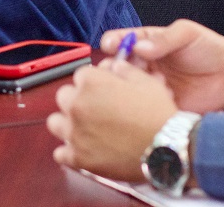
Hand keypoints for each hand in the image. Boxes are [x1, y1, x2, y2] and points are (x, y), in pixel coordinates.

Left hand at [47, 61, 177, 180]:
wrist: (168, 150)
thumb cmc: (158, 113)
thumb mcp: (144, 80)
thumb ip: (122, 68)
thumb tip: (112, 65)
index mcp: (90, 81)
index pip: (80, 75)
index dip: (93, 83)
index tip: (103, 92)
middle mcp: (77, 104)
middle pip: (64, 96)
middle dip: (78, 100)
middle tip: (96, 111)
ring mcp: (75, 132)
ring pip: (55, 123)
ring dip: (67, 124)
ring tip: (86, 130)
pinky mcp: (78, 158)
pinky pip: (60, 153)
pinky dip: (69, 152)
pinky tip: (84, 151)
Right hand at [101, 20, 223, 112]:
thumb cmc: (208, 49)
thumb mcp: (186, 34)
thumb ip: (163, 38)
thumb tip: (138, 46)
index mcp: (146, 43)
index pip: (122, 40)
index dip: (112, 42)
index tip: (108, 45)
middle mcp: (144, 64)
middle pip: (119, 64)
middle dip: (115, 66)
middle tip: (120, 68)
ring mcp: (150, 85)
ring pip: (128, 85)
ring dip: (131, 84)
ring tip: (146, 82)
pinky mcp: (158, 104)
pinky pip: (143, 105)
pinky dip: (145, 102)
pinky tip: (158, 97)